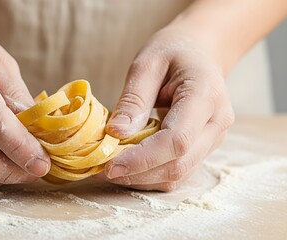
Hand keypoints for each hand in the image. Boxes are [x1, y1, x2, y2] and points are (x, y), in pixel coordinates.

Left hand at [102, 27, 234, 190]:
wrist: (200, 51)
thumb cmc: (173, 51)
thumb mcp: (147, 64)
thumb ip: (133, 100)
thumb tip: (115, 134)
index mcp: (206, 96)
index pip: (176, 140)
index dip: (142, 158)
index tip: (109, 166)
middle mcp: (216, 123)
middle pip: (178, 164)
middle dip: (137, 173)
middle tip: (100, 170)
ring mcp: (214, 139)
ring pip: (178, 175)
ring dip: (141, 178)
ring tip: (109, 168)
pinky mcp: (204, 148)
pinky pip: (177, 172)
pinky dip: (150, 175)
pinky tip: (127, 166)